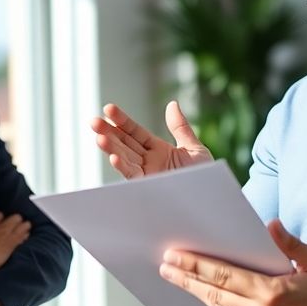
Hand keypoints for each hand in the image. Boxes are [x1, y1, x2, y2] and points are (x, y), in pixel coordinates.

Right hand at [90, 100, 213, 178]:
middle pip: (124, 144)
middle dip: (108, 133)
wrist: (213, 201)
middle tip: (93, 122)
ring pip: (125, 159)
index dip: (121, 121)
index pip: (135, 132)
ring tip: (99, 137)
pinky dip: (123, 168)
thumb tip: (172, 104)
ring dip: (111, 149)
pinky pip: (133, 177)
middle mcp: (148, 162)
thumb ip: (180, 127)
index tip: (108, 109)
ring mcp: (147, 175)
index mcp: (158, 150)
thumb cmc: (207, 179)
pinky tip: (113, 158)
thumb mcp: (194, 149)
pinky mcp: (149, 189)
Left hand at [158, 219, 306, 305]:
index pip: (225, 275)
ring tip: (173, 277)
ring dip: (193, 291)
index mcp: (272, 293)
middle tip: (164, 265)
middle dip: (186, 277)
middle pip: (213, 292)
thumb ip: (290, 244)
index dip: (196, 266)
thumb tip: (270, 225)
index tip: (175, 256)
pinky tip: (196, 293)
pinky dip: (209, 304)